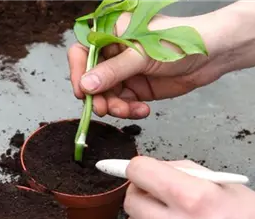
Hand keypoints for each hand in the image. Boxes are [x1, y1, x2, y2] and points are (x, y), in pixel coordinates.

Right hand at [68, 1, 254, 118]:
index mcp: (111, 35)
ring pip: (107, 96)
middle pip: (92, 80)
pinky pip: (123, 104)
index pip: (82, 53)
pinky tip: (143, 109)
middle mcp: (114, 54)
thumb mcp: (143, 54)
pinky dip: (130, 110)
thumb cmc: (179, 41)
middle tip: (105, 109)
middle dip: (99, 97)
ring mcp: (125, 73)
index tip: (82, 92)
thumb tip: (86, 85)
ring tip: (131, 110)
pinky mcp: (136, 89)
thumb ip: (114, 71)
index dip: (78, 73)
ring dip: (116, 107)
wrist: (212, 55)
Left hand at [124, 157, 254, 218]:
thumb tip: (157, 169)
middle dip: (140, 191)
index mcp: (193, 199)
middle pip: (131, 200)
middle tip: (153, 192)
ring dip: (145, 215)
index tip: (139, 170)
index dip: (138, 167)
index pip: (139, 172)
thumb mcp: (226, 186)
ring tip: (167, 215)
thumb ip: (186, 172)